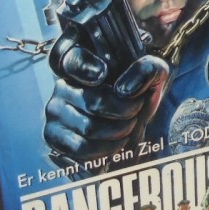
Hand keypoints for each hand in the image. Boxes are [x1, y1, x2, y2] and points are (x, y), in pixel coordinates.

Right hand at [44, 46, 168, 168]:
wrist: (137, 124)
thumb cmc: (140, 94)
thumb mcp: (153, 74)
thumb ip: (146, 70)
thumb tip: (124, 89)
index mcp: (82, 63)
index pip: (74, 60)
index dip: (87, 68)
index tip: (103, 74)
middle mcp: (62, 85)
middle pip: (94, 102)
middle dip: (124, 112)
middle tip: (135, 113)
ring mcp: (55, 112)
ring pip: (89, 127)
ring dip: (118, 132)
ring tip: (128, 128)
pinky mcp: (54, 137)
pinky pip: (81, 147)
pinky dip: (106, 149)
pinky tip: (115, 143)